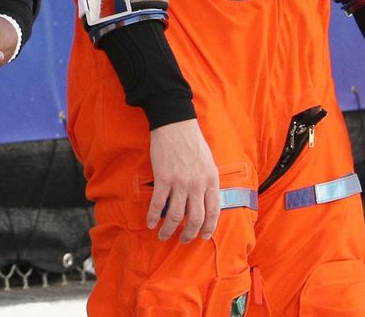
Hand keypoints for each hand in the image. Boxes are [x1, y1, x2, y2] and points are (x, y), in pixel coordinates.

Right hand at [146, 119, 219, 242]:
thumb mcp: (209, 163)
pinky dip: (153, 216)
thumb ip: (208, 182)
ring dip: (169, 230)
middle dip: (189, 234)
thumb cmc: (192, 142)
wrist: (175, 125)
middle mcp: (198, 184)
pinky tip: (150, 223)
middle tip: (183, 239)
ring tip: (163, 235)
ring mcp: (180, 182)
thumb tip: (204, 202)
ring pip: (176, 216)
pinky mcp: (163, 178)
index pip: (214, 212)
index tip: (203, 236)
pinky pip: (158, 204)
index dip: (208, 228)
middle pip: (195, 219)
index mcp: (211, 180)